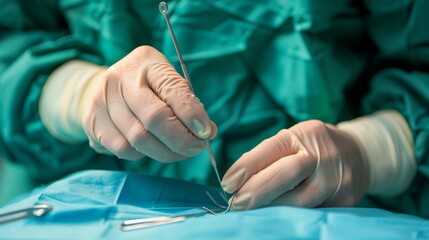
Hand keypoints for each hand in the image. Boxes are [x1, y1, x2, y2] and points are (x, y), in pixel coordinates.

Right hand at [79, 46, 216, 161]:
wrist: (104, 87)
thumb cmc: (148, 87)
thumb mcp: (169, 84)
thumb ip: (188, 104)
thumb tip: (208, 132)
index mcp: (147, 62)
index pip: (173, 90)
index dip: (192, 115)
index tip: (206, 133)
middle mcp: (121, 78)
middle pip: (155, 118)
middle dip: (181, 140)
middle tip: (196, 149)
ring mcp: (102, 100)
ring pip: (140, 139)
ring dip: (166, 152)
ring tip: (179, 152)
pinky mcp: (92, 121)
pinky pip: (124, 149)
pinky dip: (144, 154)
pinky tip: (152, 148)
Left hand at [221, 120, 368, 209]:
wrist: (359, 154)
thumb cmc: (313, 147)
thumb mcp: (294, 140)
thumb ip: (268, 156)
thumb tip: (237, 181)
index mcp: (303, 135)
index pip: (272, 149)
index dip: (247, 167)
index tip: (227, 183)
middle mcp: (322, 154)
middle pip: (286, 174)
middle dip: (257, 191)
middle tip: (236, 204)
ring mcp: (337, 178)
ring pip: (300, 200)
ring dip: (272, 208)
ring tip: (253, 212)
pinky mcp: (346, 200)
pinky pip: (313, 212)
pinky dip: (292, 216)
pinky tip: (278, 218)